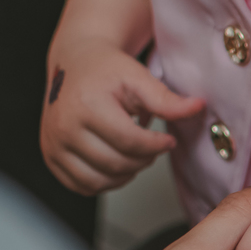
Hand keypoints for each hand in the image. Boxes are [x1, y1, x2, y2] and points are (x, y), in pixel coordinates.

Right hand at [40, 38, 203, 194]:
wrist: (76, 63)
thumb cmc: (107, 70)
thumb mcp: (140, 78)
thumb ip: (167, 99)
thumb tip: (199, 107)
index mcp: (85, 105)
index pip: (129, 142)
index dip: (156, 145)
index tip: (167, 140)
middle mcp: (63, 127)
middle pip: (115, 164)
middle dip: (143, 159)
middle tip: (152, 146)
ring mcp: (53, 145)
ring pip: (98, 181)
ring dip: (125, 174)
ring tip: (135, 153)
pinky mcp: (50, 157)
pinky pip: (81, 186)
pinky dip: (104, 181)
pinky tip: (117, 161)